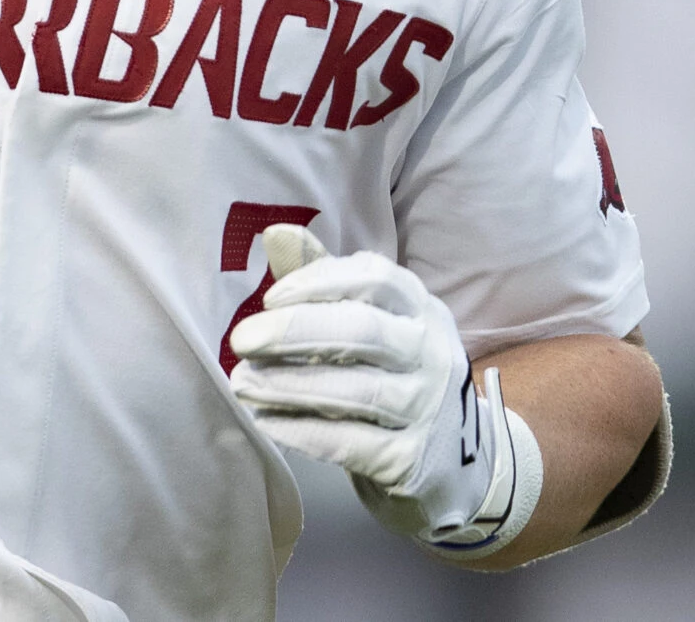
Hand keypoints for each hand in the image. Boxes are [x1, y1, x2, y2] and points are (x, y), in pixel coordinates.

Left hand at [226, 224, 522, 544]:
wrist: (452, 461)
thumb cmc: (393, 374)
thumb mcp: (373, 321)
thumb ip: (325, 279)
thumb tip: (276, 232)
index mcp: (420, 308)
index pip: (376, 278)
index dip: (318, 282)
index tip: (269, 299)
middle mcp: (431, 352)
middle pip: (363, 331)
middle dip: (294, 332)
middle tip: (241, 340)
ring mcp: (426, 408)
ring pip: (355, 390)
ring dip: (288, 384)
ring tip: (241, 382)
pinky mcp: (410, 459)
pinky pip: (350, 442)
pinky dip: (302, 430)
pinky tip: (265, 421)